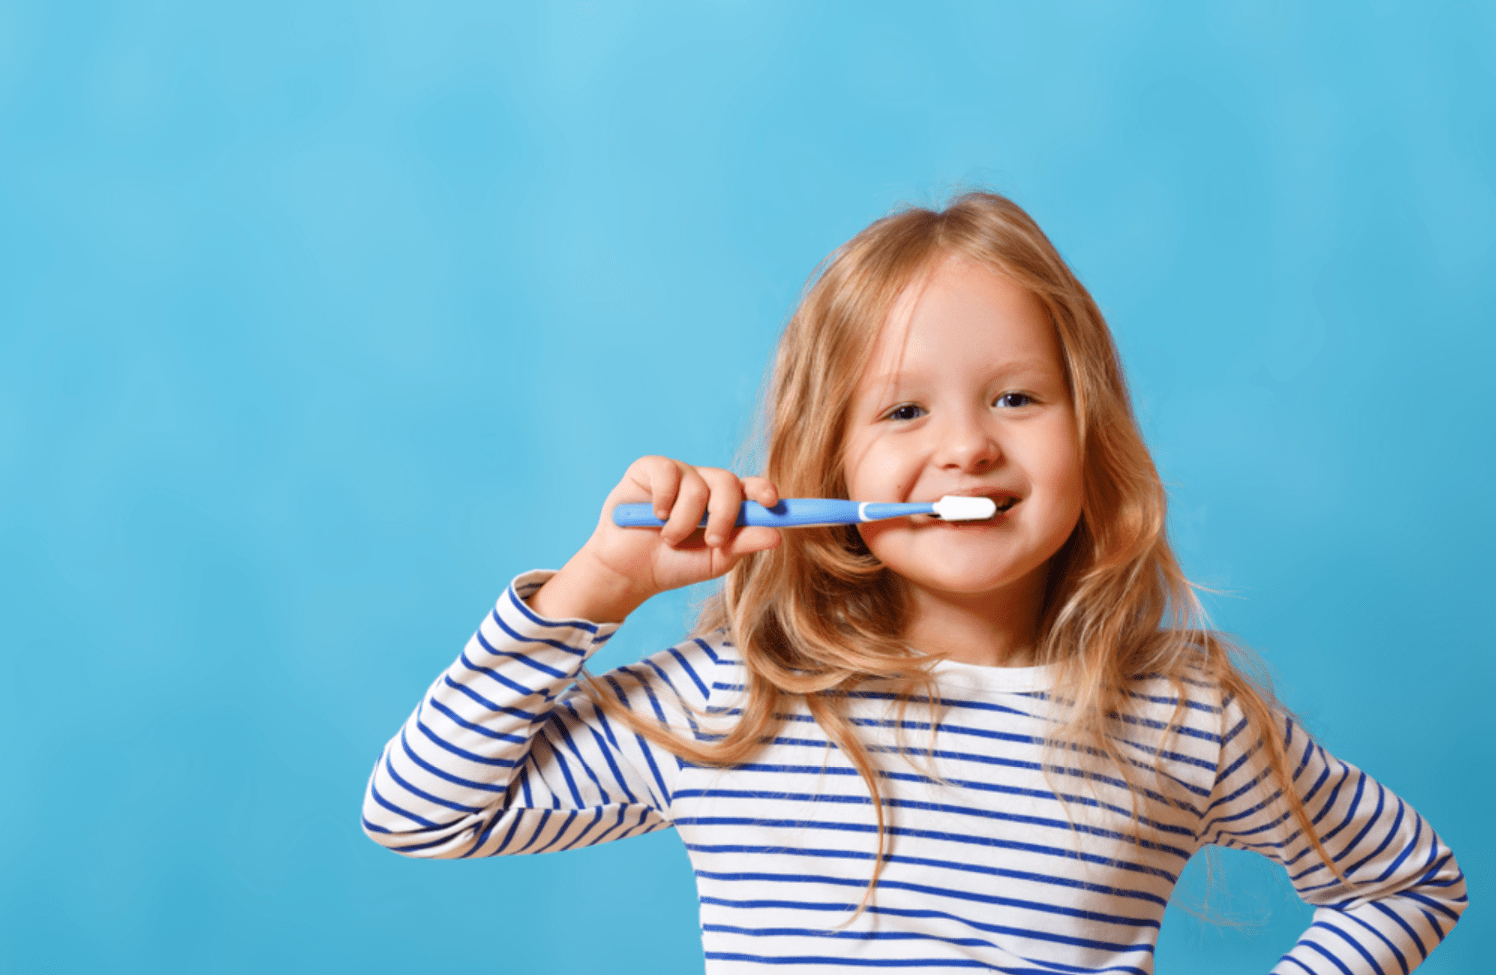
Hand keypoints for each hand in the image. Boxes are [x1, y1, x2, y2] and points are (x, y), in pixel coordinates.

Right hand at [527, 456, 781, 622]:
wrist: (629, 572)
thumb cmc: (674, 564)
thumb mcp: (715, 560)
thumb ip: (744, 544)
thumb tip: (778, 535)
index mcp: (725, 504)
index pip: (751, 488)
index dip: (763, 490)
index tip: (772, 502)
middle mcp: (704, 484)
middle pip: (728, 482)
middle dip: (724, 514)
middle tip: (713, 541)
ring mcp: (677, 474)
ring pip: (696, 485)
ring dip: (685, 521)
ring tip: (669, 539)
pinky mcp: (649, 469)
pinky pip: (667, 473)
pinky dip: (664, 501)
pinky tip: (653, 516)